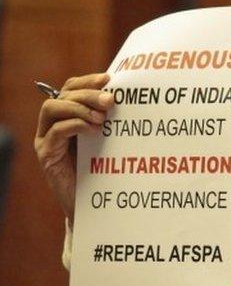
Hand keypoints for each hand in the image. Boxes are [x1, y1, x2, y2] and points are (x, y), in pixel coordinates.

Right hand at [34, 73, 112, 224]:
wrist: (96, 206)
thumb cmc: (107, 172)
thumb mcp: (111, 141)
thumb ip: (112, 121)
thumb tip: (130, 98)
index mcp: (68, 117)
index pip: (70, 88)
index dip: (88, 80)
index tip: (109, 78)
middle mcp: (52, 125)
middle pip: (62, 95)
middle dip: (88, 94)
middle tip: (111, 101)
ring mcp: (46, 140)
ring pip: (53, 108)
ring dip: (79, 108)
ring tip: (102, 118)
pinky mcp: (47, 156)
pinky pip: (55, 132)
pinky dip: (76, 125)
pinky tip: (94, 130)